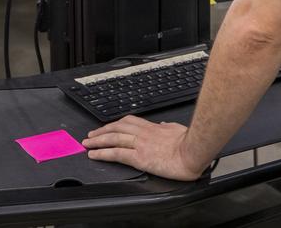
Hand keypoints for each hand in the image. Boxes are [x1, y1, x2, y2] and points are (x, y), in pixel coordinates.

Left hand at [82, 116, 207, 180]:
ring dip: (98, 140)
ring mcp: (140, 144)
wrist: (193, 151)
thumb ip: (167, 127)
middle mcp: (144, 133)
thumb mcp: (177, 129)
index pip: (129, 122)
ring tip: (88, 144)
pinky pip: (116, 154)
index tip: (108, 127)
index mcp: (153, 127)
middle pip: (117, 128)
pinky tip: (94, 155)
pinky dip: (103, 153)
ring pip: (113, 138)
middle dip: (102, 131)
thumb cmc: (189, 142)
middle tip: (91, 135)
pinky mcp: (139, 157)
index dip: (115, 124)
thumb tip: (163, 124)